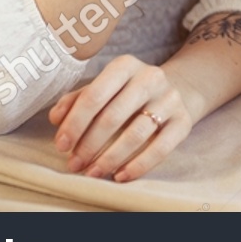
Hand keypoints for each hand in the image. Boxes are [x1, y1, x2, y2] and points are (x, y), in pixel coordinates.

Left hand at [49, 55, 197, 181]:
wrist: (176, 90)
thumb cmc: (127, 93)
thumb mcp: (103, 88)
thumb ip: (76, 100)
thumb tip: (56, 118)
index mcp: (125, 65)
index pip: (95, 95)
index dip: (75, 123)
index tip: (61, 145)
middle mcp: (150, 77)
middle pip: (113, 116)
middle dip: (89, 144)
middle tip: (74, 164)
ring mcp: (170, 99)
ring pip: (136, 134)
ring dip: (110, 158)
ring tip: (93, 172)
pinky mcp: (183, 121)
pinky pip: (161, 148)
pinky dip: (138, 165)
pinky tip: (120, 176)